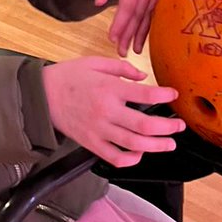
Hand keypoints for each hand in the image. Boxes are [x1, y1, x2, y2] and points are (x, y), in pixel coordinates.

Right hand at [42, 58, 182, 166]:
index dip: (164, 96)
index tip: (174, 95)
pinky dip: (131, 159)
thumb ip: (121, 68)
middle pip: (144, 125)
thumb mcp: (94, 62)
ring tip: (169, 143)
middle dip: (167, 127)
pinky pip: (115, 157)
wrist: (42, 95)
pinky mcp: (91, 143)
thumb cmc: (69, 76)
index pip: (144, 95)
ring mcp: (99, 130)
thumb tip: (143, 77)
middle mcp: (106, 111)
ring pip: (134, 144)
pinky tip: (140, 154)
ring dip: (156, 146)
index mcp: (109, 88)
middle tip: (179, 126)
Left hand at [94, 0, 168, 56]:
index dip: (120, 23)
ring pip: (149, 15)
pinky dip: (150, 26)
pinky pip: (157, 11)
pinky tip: (144, 39)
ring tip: (132, 50)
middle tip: (120, 51)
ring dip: (140, 34)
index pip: (128, 5)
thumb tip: (99, 3)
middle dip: (129, 34)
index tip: (112, 38)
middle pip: (139, 14)